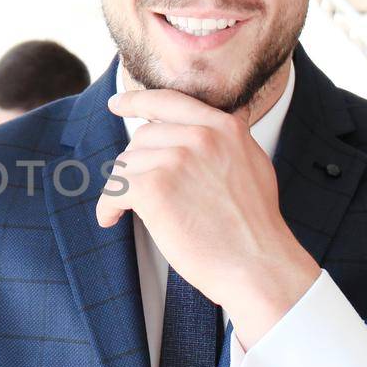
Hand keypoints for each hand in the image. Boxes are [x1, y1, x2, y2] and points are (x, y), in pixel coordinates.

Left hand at [99, 89, 318, 347]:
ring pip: (127, 164)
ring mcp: (176, 159)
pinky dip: (108, 206)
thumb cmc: (254, 227)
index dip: (137, 101)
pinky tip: (111, 219)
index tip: (117, 104)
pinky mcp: (154, 187)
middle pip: (143, 137)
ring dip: (125, 189)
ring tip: (133, 212)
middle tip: (144, 193)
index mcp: (223, 127)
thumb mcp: (253, 166)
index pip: (169, 102)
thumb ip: (231, 140)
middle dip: (138, 165)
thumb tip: (228, 118)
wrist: (259, 265)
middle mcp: (200, 136)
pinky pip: (115, 189)